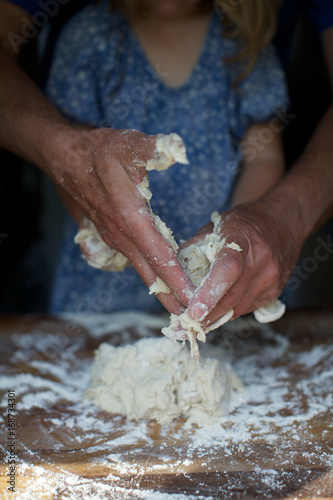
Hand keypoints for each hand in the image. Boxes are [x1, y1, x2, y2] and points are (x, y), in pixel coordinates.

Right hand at [45, 127, 194, 313]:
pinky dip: (151, 274)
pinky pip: (136, 261)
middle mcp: (123, 235)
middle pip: (151, 274)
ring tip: (180, 308)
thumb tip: (178, 149)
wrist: (66, 159)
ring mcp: (116, 238)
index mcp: (131, 218)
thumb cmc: (98, 152)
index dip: (177, 279)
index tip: (194, 300)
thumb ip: (154, 148)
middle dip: (172, 297)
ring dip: (162, 290)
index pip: (159, 255)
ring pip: (143, 270)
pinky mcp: (113, 235)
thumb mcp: (128, 144)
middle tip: (191, 320)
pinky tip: (162, 280)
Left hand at [186, 201, 302, 324]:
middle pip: (231, 297)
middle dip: (204, 316)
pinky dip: (227, 313)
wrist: (282, 224)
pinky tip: (213, 311)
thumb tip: (168, 273)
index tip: (192, 311)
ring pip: (237, 309)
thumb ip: (193, 248)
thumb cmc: (242, 224)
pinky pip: (245, 308)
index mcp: (242, 238)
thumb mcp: (215, 226)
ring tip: (191, 323)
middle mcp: (262, 260)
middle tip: (180, 326)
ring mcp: (271, 278)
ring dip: (213, 318)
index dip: (209, 293)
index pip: (228, 269)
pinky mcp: (274, 291)